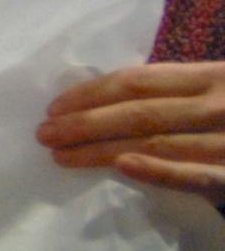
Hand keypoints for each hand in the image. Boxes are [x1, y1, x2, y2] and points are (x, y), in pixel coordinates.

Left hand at [36, 61, 224, 205]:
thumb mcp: (222, 87)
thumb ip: (184, 89)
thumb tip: (116, 99)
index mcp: (214, 75)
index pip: (139, 81)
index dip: (92, 93)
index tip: (55, 106)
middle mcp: (220, 103)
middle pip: (138, 112)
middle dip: (84, 123)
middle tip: (43, 134)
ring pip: (156, 143)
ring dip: (102, 150)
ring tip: (62, 156)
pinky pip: (197, 175)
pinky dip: (160, 171)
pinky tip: (123, 168)